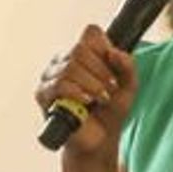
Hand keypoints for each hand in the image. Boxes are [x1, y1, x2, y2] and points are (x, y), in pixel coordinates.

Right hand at [35, 25, 137, 156]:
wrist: (101, 139)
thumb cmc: (111, 111)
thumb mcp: (129, 86)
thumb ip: (127, 65)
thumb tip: (113, 52)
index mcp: (83, 53)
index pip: (91, 33)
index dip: (105, 48)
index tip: (113, 68)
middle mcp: (64, 60)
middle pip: (80, 49)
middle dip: (101, 71)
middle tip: (110, 89)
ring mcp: (51, 76)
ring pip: (70, 67)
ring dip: (92, 84)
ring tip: (101, 98)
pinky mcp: (44, 94)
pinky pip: (58, 85)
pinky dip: (77, 93)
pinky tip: (87, 102)